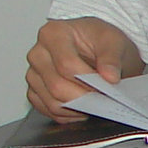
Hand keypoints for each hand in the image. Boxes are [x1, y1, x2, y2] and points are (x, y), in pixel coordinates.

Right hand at [25, 18, 140, 120]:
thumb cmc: (99, 40)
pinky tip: (83, 107)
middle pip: (57, 86)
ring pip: (52, 102)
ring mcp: (34, 74)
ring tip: (95, 101)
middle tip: (103, 97)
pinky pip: (48, 110)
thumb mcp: (113, 40)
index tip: (106, 85)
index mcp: (53, 33)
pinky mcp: (34, 91)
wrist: (95, 46)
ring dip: (77, 108)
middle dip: (84, 97)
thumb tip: (110, 77)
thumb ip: (111, 58)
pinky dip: (68, 114)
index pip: (66, 64)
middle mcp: (38, 53)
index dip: (88, 80)